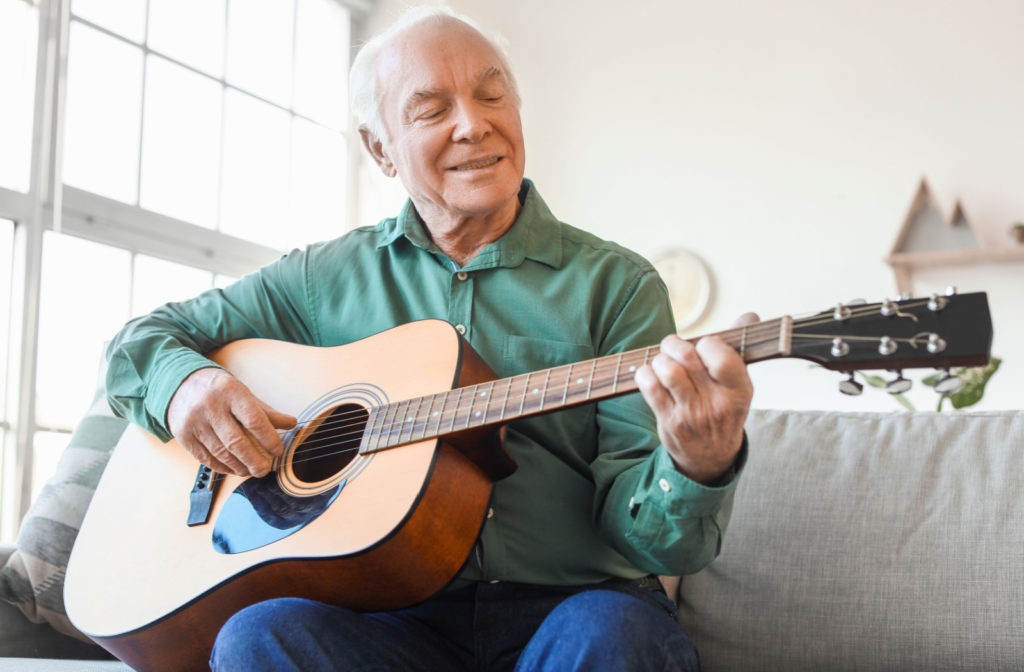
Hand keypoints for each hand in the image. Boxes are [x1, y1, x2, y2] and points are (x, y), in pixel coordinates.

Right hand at [166, 367, 296, 476]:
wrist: (180, 383)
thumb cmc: (219, 390)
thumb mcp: (244, 393)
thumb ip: (267, 411)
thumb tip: (292, 423)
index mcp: (231, 391)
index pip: (254, 420)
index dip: (269, 439)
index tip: (278, 451)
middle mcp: (210, 406)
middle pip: (236, 442)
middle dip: (254, 461)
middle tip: (266, 469)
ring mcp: (194, 421)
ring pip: (220, 453)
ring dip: (239, 467)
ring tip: (252, 471)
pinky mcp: (183, 435)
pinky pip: (205, 458)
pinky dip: (223, 467)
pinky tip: (234, 469)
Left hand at [634, 313, 757, 483]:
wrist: (711, 457)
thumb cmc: (722, 409)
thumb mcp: (738, 383)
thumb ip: (739, 347)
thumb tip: (750, 315)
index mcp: (740, 389)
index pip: (720, 355)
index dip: (706, 343)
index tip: (702, 347)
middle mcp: (717, 403)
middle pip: (687, 357)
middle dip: (673, 344)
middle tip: (672, 347)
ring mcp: (692, 414)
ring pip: (667, 370)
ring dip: (659, 359)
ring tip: (662, 363)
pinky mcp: (670, 422)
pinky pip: (650, 386)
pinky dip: (645, 374)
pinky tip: (650, 375)